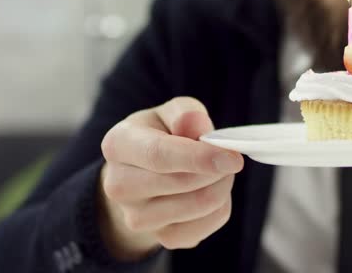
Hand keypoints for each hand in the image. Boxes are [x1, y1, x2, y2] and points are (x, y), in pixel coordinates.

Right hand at [98, 97, 243, 259]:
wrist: (143, 172)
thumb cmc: (161, 134)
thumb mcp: (171, 113)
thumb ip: (186, 113)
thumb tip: (199, 127)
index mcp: (118, 145)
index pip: (159, 155)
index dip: (199, 157)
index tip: (233, 158)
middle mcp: (118, 186)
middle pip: (181, 183)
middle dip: (217, 169)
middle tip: (230, 157)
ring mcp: (137, 217)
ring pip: (197, 206)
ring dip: (222, 186)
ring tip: (219, 171)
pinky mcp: (160, 238)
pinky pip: (204, 227)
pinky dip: (219, 208)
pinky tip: (212, 191)